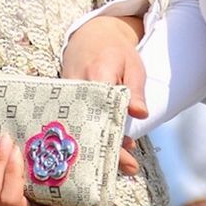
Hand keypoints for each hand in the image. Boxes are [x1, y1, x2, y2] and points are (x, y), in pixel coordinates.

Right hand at [62, 12, 146, 176]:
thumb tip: (140, 113)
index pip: (105, 111)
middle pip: (92, 127)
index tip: (130, 149)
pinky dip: (90, 141)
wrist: (91, 37)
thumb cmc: (116, 52)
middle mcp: (78, 90)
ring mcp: (69, 98)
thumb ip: (135, 90)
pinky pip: (76, 126)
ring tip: (123, 165)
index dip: (116, 134)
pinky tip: (104, 155)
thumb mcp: (133, 65)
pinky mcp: (66, 103)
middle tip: (131, 167)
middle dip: (110, 151)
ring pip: (82, 130)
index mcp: (96, 77)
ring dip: (100, 150)